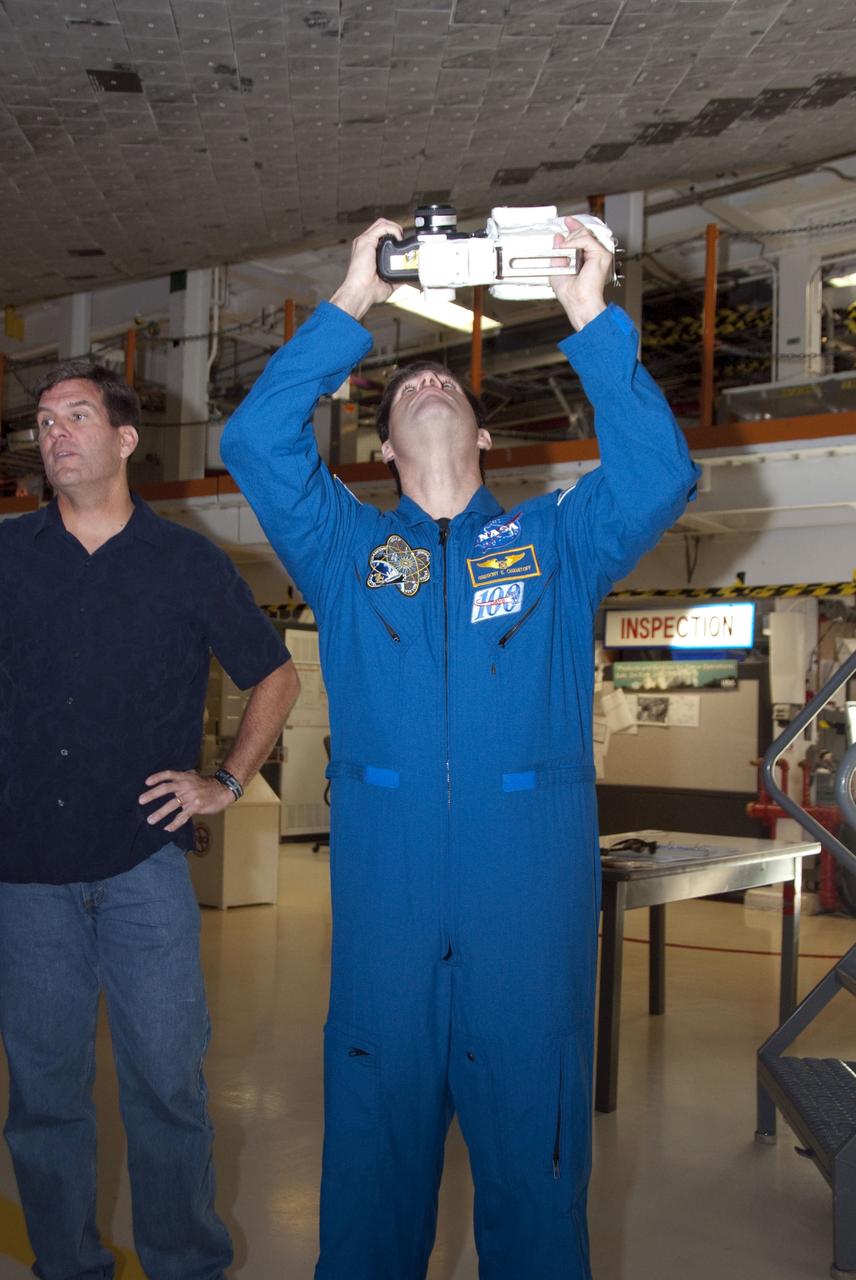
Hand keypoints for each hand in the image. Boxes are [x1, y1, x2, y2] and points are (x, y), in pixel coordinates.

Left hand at [138, 769, 236, 832]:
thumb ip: (183, 778)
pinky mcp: (196, 806)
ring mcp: (191, 796)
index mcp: (185, 777)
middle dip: (151, 795)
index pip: (168, 774)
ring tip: (151, 820)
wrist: (223, 790)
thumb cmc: (208, 785)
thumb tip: (171, 779)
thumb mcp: (195, 777)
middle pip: (165, 788)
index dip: (157, 777)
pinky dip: (174, 823)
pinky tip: (168, 828)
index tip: (146, 782)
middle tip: (141, 801)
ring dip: (159, 813)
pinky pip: (182, 816)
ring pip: (171, 805)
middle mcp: (186, 785)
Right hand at [329, 217, 404, 321]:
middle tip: (402, 240)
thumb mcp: (387, 284)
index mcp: (367, 252)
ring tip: (401, 238)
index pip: (381, 235)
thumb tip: (406, 278)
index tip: (402, 244)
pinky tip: (398, 238)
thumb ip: (396, 279)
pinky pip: (382, 227)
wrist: (361, 292)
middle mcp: (365, 244)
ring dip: (395, 227)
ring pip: (382, 223)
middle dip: (395, 229)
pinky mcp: (365, 241)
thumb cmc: (368, 291)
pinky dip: (393, 229)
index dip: (393, 236)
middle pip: (381, 225)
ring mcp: (364, 241)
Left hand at [549, 216, 612, 331]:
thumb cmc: (570, 293)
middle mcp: (594, 255)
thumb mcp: (557, 268)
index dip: (574, 227)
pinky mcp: (602, 255)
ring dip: (570, 241)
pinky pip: (587, 239)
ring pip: (585, 234)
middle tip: (562, 246)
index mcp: (586, 258)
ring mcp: (599, 254)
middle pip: (583, 232)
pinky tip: (570, 250)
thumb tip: (558, 238)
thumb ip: (558, 252)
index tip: (567, 221)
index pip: (582, 237)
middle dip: (570, 235)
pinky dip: (575, 243)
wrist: (578, 301)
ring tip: (565, 253)